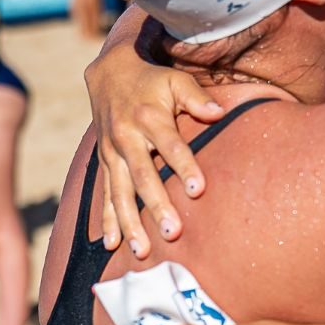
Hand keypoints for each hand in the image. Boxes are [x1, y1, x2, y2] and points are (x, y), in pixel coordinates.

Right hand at [85, 43, 223, 256]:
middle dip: (156, 206)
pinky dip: (107, 220)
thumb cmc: (153, 80)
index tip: (198, 190)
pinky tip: (113, 244)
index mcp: (149, 117)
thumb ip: (197, 97)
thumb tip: (220, 112)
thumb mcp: (176, 80)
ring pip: (120, 193)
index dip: (184, 167)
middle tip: (173, 232)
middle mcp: (127, 138)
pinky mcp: (104, 163)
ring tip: (142, 251)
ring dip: (130, 223)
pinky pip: (104, 195)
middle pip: (143, 177)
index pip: (171, 146)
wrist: (109, 73)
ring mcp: (112, 153)